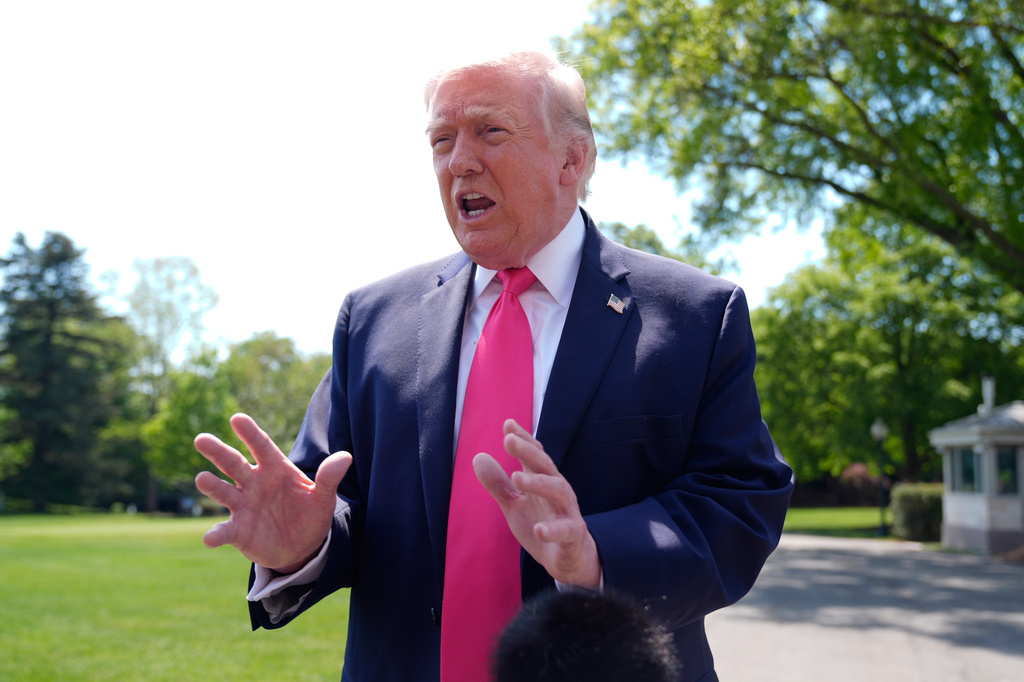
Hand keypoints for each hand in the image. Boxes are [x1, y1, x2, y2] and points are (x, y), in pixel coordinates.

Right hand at [193, 413, 351, 572]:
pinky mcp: (238, 530)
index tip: (236, 418)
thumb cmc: (310, 514)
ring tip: (202, 478)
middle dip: (218, 452)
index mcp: (275, 469)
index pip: (262, 446)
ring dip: (213, 486)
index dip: (250, 433)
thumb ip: (329, 478)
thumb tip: (346, 456)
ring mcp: (243, 506)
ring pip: (224, 492)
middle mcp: (254, 483)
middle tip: (201, 439)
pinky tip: (210, 538)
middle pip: (234, 464)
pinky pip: (225, 530)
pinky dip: (217, 534)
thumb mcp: (323, 498)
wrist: (303, 547)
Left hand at [473, 419, 601, 588]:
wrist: (568, 558)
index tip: (508, 424)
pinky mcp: (573, 534)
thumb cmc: (541, 523)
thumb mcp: (515, 504)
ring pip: (557, 491)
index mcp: (543, 480)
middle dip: (527, 452)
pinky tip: (539, 530)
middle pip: (545, 466)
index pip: (535, 455)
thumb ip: (498, 483)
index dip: (523, 439)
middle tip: (508, 440)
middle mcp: (558, 490)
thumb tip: (478, 457)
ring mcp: (568, 511)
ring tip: (516, 477)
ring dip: (538, 483)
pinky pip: (565, 530)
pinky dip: (553, 530)